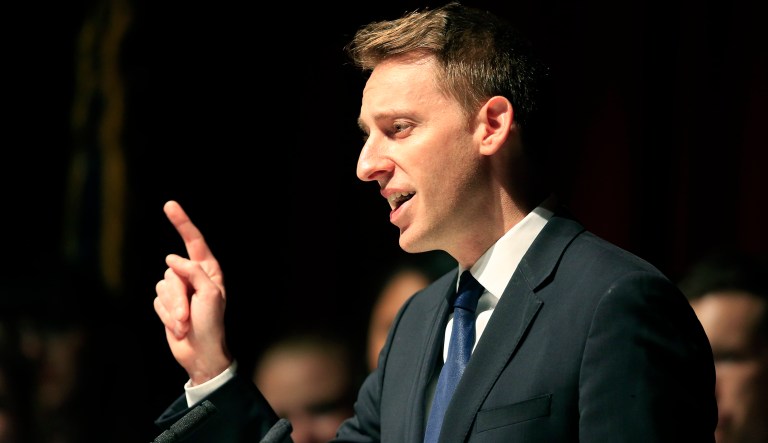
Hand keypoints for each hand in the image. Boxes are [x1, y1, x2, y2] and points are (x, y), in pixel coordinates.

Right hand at [154, 200, 231, 384]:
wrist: (200, 353)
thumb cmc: (212, 324)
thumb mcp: (210, 295)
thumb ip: (192, 272)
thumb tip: (172, 259)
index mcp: (208, 270)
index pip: (193, 241)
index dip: (182, 223)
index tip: (170, 205)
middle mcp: (192, 276)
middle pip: (172, 271)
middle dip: (176, 297)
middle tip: (188, 316)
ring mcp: (179, 290)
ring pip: (161, 287)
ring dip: (171, 309)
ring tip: (185, 323)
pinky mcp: (166, 304)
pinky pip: (156, 302)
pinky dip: (165, 316)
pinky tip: (178, 327)